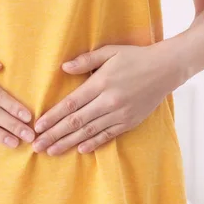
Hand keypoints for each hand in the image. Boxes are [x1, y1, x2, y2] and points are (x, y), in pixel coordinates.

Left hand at [32, 44, 181, 154]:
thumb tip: (63, 68)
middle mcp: (109, 101)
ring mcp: (120, 114)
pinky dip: (93, 143)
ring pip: (89, 132)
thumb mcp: (110, 52)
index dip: (52, 117)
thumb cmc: (135, 57)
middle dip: (54, 135)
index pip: (71, 104)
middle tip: (37, 146)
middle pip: (76, 122)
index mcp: (101, 84)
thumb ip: (86, 60)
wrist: (167, 68)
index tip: (38, 126)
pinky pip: (108, 135)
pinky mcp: (130, 122)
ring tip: (51, 151)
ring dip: (68, 143)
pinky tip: (79, 149)